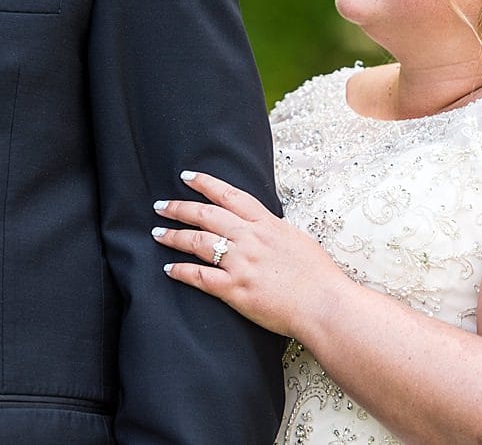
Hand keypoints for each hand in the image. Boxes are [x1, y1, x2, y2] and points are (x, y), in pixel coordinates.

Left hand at [154, 170, 353, 337]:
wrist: (323, 304)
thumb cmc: (317, 275)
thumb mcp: (297, 239)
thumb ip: (274, 230)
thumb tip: (263, 223)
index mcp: (266, 224)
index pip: (230, 195)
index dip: (206, 183)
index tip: (187, 176)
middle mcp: (250, 239)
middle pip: (206, 215)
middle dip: (179, 208)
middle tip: (160, 205)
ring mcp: (241, 263)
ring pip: (198, 242)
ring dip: (174, 236)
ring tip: (157, 233)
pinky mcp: (235, 289)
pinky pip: (200, 276)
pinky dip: (182, 271)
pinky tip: (169, 268)